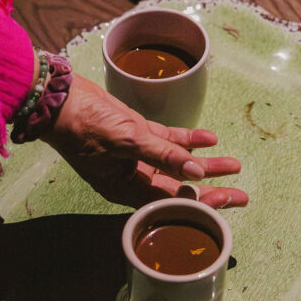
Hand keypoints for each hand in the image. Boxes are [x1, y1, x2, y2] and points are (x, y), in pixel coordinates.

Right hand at [42, 73, 247, 209]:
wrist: (59, 98)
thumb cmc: (85, 125)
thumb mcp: (127, 141)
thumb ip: (163, 155)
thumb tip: (196, 171)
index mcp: (125, 189)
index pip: (171, 202)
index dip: (202, 202)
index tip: (228, 201)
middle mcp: (133, 176)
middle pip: (179, 187)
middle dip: (210, 188)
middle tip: (242, 194)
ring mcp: (135, 154)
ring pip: (177, 163)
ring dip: (205, 163)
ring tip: (235, 165)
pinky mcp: (136, 133)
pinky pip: (167, 140)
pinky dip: (188, 139)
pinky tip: (211, 138)